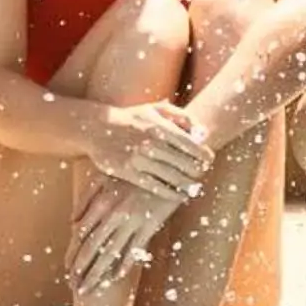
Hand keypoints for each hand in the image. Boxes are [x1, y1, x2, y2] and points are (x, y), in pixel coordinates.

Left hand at [68, 176, 184, 295]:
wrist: (166, 167)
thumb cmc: (133, 172)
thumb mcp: (105, 177)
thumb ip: (86, 197)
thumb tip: (71, 221)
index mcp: (101, 202)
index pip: (81, 234)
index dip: (73, 254)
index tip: (67, 269)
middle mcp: (113, 214)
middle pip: (92, 247)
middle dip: (81, 270)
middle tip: (74, 286)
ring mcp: (132, 221)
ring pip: (111, 253)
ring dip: (98, 274)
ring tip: (89, 289)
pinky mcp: (150, 225)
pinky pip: (134, 250)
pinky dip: (124, 265)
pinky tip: (114, 278)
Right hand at [87, 101, 211, 198]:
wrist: (97, 127)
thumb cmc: (131, 118)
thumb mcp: (155, 109)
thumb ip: (181, 117)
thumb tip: (203, 132)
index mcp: (159, 126)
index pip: (191, 144)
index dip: (204, 155)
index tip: (209, 160)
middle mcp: (151, 142)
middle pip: (184, 162)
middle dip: (197, 171)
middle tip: (201, 174)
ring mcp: (139, 158)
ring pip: (172, 176)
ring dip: (187, 185)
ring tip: (194, 188)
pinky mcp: (128, 172)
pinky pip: (155, 186)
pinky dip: (170, 193)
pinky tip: (179, 196)